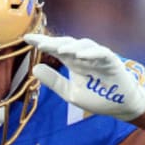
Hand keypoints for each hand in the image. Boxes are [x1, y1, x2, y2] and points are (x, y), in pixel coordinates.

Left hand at [26, 33, 144, 120]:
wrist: (119, 105)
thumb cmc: (96, 97)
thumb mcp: (69, 92)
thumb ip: (54, 81)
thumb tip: (35, 68)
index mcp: (73, 62)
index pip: (55, 50)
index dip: (42, 43)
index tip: (26, 39)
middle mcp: (84, 56)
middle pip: (67, 44)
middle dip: (54, 42)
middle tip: (39, 43)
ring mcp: (98, 56)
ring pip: (84, 45)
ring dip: (71, 46)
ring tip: (58, 49)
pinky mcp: (112, 60)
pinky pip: (101, 53)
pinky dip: (91, 53)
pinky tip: (80, 55)